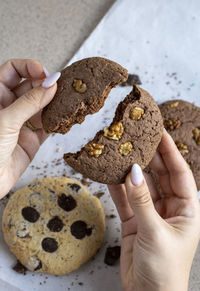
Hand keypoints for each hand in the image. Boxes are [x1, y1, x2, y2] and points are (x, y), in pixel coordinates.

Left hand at [0, 59, 59, 197]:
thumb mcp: (6, 121)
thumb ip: (30, 102)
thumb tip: (50, 84)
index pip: (11, 71)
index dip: (28, 67)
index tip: (44, 72)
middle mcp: (9, 107)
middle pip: (30, 86)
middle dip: (45, 85)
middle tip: (59, 88)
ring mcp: (21, 123)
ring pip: (41, 105)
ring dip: (54, 103)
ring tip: (66, 102)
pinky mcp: (32, 139)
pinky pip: (48, 125)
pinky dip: (57, 122)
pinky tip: (64, 119)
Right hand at [108, 130, 199, 290]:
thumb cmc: (164, 270)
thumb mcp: (155, 232)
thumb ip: (142, 201)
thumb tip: (134, 172)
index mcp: (187, 209)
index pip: (180, 173)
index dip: (170, 152)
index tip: (160, 132)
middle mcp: (170, 208)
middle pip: (159, 176)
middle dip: (149, 157)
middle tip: (137, 137)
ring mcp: (150, 214)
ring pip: (140, 186)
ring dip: (131, 171)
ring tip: (121, 151)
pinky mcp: (134, 222)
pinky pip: (125, 200)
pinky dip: (117, 188)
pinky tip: (109, 174)